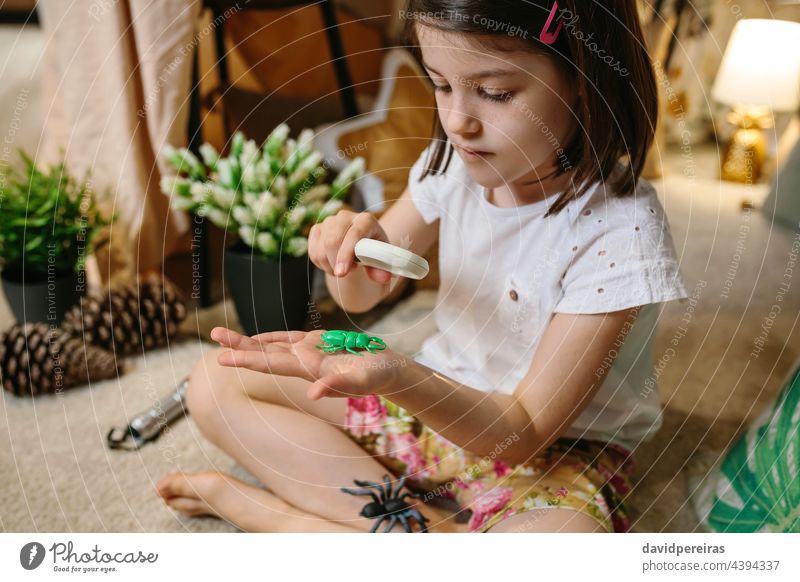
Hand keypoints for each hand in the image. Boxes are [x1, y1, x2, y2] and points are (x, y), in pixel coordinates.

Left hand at [209, 327, 406, 399]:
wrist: (389, 373)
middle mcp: (304, 363)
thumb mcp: (361, 382)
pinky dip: (271, 338)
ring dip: (246, 341)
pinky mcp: (319, 344)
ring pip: (271, 346)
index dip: (247, 360)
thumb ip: (337, 386)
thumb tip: (313, 393)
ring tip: (221, 333)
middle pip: (264, 354)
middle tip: (214, 335)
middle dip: (238, 346)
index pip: (271, 364)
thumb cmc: (378, 377)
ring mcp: (310, 354)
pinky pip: (289, 341)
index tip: (222, 358)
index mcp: (309, 370)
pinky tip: (256, 338)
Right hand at [308, 209, 392, 283]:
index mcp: (366, 220)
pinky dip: (321, 264)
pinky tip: (333, 262)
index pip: (354, 234)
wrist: (361, 249)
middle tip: (348, 272)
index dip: (346, 254)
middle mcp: (345, 217)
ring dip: (330, 267)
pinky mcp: (317, 229)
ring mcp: (329, 222)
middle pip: (332, 241)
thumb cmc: (374, 254)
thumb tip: (384, 278)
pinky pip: (313, 253)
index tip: (342, 273)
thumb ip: (382, 270)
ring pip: (321, 250)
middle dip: (336, 263)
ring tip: (343, 267)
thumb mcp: (382, 262)